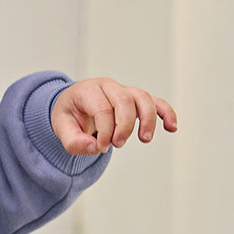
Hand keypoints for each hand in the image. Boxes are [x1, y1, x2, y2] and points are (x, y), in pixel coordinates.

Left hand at [51, 78, 177, 155]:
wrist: (73, 106)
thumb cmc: (69, 115)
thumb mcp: (62, 128)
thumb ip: (74, 141)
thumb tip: (95, 148)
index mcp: (86, 90)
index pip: (102, 108)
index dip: (105, 131)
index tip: (101, 147)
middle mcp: (107, 86)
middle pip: (124, 100)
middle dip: (124, 126)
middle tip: (118, 144)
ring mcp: (123, 90)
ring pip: (142, 98)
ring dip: (147, 119)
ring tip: (145, 139)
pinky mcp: (135, 100)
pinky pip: (155, 101)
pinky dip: (166, 113)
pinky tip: (172, 127)